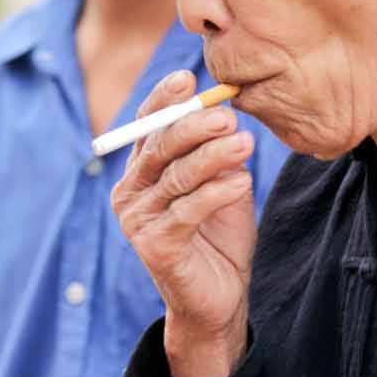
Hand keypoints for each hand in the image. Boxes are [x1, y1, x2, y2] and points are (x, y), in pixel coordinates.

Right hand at [111, 71, 256, 376]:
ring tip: (245, 143)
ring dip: (213, 156)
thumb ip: (215, 154)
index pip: (145, 126)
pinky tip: (242, 181)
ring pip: (176, 177)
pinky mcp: (156, 247)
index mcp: (141, 172)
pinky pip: (188, 211)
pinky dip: (217, 192)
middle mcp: (130, 193)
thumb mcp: (219, 184)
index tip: (188, 79)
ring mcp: (138, 222)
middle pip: (158, 147)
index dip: (163, 100)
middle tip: (227, 115)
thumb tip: (225, 113)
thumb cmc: (218, 236)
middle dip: (193, 126)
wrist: (219, 298)